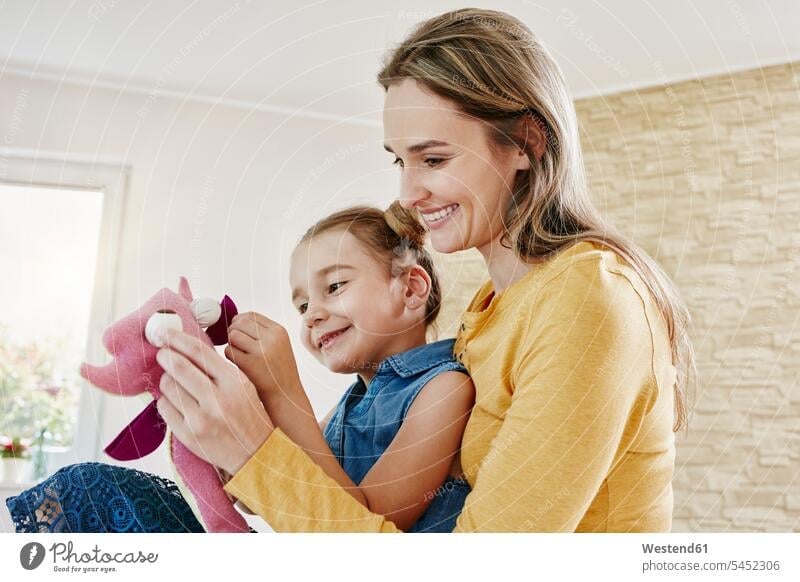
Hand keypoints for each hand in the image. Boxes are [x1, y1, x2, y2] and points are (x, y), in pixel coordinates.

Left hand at [155, 327, 274, 475]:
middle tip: (161, 352)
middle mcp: (217, 399)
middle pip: (178, 367)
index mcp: (233, 381)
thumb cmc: (249, 415)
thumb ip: (219, 368)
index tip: (164, 332)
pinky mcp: (189, 435)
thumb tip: (187, 348)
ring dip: (166, 380)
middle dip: (165, 356)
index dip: (177, 339)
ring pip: (168, 387)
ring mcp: (201, 419)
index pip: (198, 352)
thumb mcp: (243, 385)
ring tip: (175, 381)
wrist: (256, 452)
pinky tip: (176, 401)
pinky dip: (166, 401)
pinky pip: (165, 408)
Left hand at [224, 311, 303, 399]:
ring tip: (240, 355)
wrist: (286, 395)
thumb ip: (261, 331)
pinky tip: (240, 365)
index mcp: (279, 331)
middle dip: (233, 332)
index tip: (238, 331)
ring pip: (233, 335)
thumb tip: (235, 320)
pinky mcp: (250, 364)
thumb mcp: (278, 345)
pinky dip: (230, 357)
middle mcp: (272, 338)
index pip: (251, 315)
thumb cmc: (278, 371)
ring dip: (231, 344)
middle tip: (237, 345)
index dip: (239, 321)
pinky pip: (229, 351)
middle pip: (239, 322)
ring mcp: (261, 350)